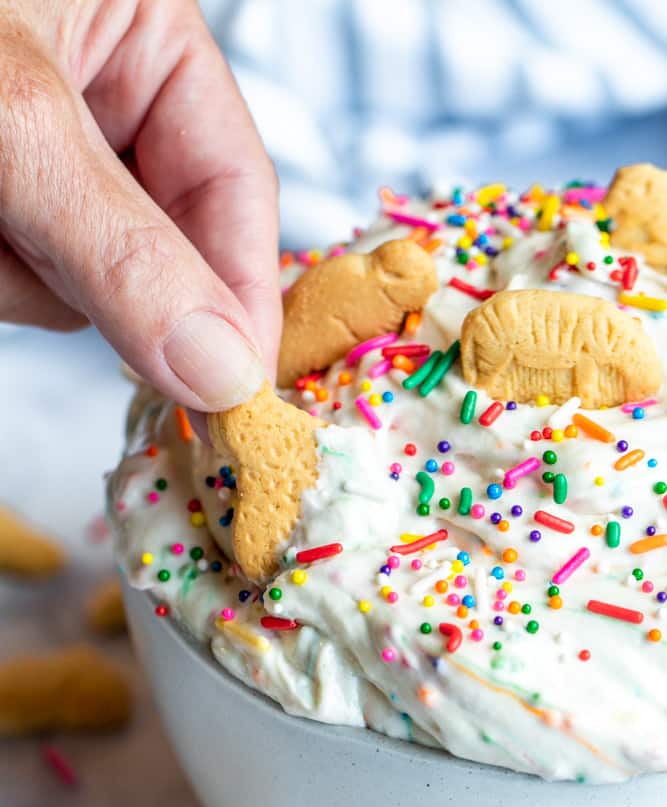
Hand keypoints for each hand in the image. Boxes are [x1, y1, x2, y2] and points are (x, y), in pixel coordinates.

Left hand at [0, 0, 280, 409]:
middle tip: (32, 242)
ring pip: (81, 282)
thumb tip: (221, 369)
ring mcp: (49, 165)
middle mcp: (105, 104)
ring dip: (22, 272)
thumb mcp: (18, 123)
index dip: (243, 293)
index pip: (236, 185)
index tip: (239, 386)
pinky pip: (25, 284)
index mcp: (146, 39)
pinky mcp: (10, 210)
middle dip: (98, 275)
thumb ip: (122, 248)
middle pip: (158, 248)